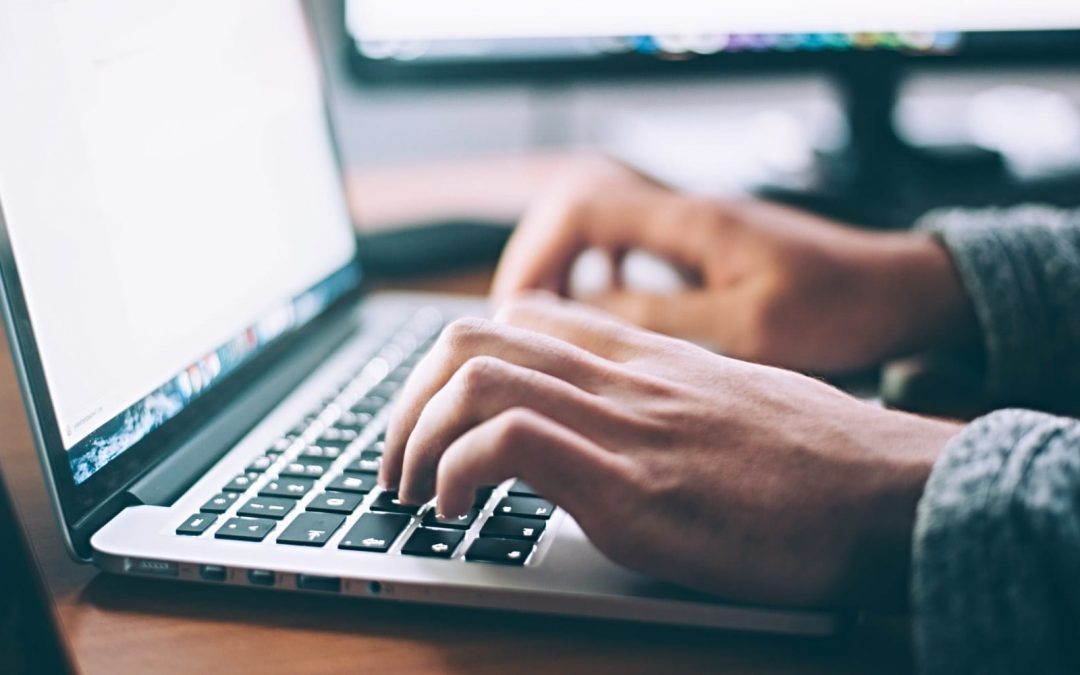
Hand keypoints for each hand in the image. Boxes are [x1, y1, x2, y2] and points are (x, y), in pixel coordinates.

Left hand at [381, 293, 962, 607]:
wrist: (891, 492)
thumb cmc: (820, 460)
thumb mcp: (730, 403)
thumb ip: (662, 398)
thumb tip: (616, 426)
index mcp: (643, 357)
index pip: (520, 316)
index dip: (454, 361)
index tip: (437, 415)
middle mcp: (622, 376)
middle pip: (471, 336)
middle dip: (408, 399)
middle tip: (399, 459)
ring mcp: (623, 424)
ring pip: (474, 376)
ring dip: (414, 436)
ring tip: (412, 490)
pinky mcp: (631, 486)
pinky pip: (507, 442)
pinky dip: (456, 472)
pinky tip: (456, 513)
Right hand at [491, 155, 976, 373]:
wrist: (900, 291)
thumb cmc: (840, 308)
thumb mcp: (748, 328)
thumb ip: (660, 320)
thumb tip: (579, 316)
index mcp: (691, 222)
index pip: (581, 208)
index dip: (537, 256)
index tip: (517, 311)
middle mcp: (684, 213)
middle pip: (576, 209)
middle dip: (537, 261)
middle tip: (517, 324)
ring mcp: (693, 228)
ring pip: (598, 228)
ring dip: (563, 270)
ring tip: (545, 324)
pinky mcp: (703, 248)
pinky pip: (628, 248)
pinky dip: (598, 277)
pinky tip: (599, 316)